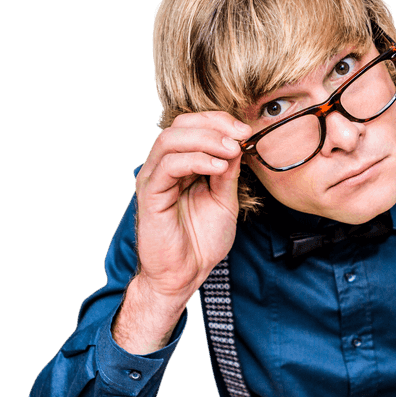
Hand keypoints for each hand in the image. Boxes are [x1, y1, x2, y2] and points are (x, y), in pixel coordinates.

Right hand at [113, 112, 248, 353]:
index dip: (219, 121)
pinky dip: (196, 160)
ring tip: (231, 150)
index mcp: (180, 165)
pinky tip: (218, 167)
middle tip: (240, 136)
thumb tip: (237, 143)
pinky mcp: (149, 195)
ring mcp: (153, 179)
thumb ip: (228, 172)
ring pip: (170, 139)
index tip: (246, 130)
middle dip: (214, 124)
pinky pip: (168, 166)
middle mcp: (163, 167)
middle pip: (180, 124)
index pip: (193, 126)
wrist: (186, 274)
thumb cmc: (201, 241)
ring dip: (206, 139)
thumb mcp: (224, 200)